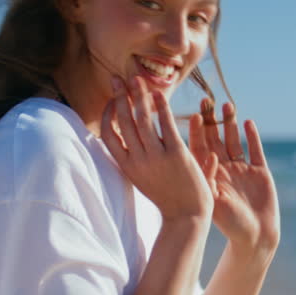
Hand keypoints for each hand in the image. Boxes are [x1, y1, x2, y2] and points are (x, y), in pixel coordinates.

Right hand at [100, 75, 215, 221]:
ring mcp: (156, 157)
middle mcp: (138, 160)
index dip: (108, 115)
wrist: (187, 217)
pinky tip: (158, 94)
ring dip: (138, 96)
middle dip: (119, 97)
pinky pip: (166, 125)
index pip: (109, 136)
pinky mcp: (176, 155)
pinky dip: (161, 107)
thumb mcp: (143, 178)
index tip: (112, 100)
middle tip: (117, 77)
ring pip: (142, 120)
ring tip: (136, 78)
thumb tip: (124, 136)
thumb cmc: (167, 198)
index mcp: (127, 167)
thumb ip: (134, 157)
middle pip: (123, 122)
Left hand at [190, 99, 280, 251]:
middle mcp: (223, 169)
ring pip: (234, 140)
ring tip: (227, 106)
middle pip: (216, 139)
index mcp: (209, 175)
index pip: (199, 148)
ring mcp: (242, 168)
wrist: (255, 236)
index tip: (193, 116)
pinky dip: (252, 136)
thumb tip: (207, 157)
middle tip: (206, 101)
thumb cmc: (230, 224)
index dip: (196, 132)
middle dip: (211, 121)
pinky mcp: (259, 171)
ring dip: (231, 124)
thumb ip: (210, 179)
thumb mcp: (216, 200)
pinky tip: (248, 122)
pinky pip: (255, 149)